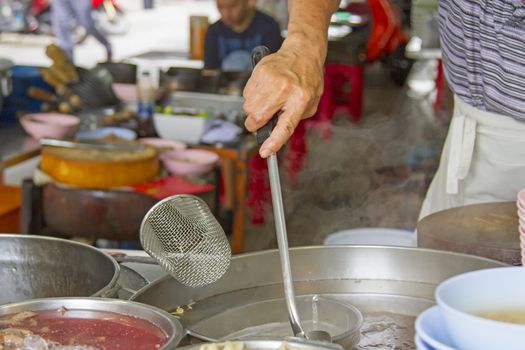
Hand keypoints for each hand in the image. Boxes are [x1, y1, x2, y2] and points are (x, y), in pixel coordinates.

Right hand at [243, 36, 324, 157]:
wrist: (302, 52)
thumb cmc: (307, 80)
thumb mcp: (310, 103)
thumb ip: (293, 119)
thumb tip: (274, 133)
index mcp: (301, 99)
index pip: (285, 126)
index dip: (273, 142)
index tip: (265, 152)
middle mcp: (284, 89)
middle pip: (257, 117)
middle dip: (255, 124)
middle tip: (263, 119)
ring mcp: (270, 79)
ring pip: (248, 107)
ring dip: (254, 109)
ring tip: (268, 99)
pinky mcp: (259, 71)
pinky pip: (246, 94)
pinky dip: (252, 96)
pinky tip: (264, 90)